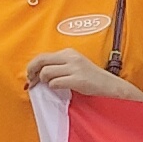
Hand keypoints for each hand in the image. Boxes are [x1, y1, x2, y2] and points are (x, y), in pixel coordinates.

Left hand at [27, 55, 142, 102]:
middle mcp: (71, 57)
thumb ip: (59, 66)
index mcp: (69, 53)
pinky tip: (60, 89)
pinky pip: (55, 83)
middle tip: (32, 81)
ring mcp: (75, 68)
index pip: (43, 56)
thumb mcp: (75, 66)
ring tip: (51, 85)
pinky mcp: (78, 79)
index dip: (32, 66)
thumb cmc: (92, 79)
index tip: (31, 76)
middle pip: (41, 60)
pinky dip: (53, 87)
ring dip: (45, 81)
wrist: (111, 87)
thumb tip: (37, 73)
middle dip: (32, 71)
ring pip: (46, 72)